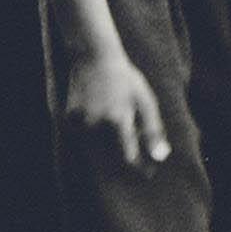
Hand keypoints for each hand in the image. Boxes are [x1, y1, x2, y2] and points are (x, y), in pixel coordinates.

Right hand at [60, 47, 170, 172]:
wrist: (94, 57)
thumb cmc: (125, 80)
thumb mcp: (145, 102)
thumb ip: (153, 131)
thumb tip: (161, 157)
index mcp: (118, 120)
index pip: (128, 157)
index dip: (139, 168)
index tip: (148, 173)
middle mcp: (97, 123)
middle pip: (111, 157)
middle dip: (124, 164)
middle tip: (138, 166)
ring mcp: (81, 121)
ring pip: (96, 150)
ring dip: (109, 153)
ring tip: (120, 142)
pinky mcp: (69, 118)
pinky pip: (84, 138)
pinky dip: (93, 139)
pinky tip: (101, 128)